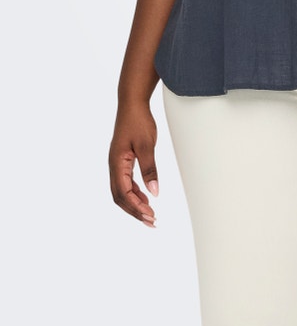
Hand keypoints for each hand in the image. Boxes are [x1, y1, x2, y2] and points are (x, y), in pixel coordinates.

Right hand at [109, 102, 159, 226]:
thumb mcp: (146, 145)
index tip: (150, 216)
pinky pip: (125, 182)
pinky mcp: (122, 160)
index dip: (136, 207)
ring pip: (121, 191)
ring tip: (150, 214)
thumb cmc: (138, 121)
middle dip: (135, 211)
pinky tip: (145, 196)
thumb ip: (149, 169)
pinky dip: (135, 193)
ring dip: (134, 204)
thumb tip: (154, 193)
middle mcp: (113, 166)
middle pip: (120, 197)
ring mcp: (116, 164)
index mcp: (117, 163)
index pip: (124, 193)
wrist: (132, 104)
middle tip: (152, 221)